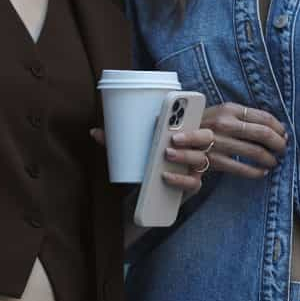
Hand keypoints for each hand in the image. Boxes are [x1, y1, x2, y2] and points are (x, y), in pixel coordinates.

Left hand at [91, 125, 220, 197]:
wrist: (148, 190)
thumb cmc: (145, 161)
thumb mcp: (132, 148)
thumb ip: (118, 140)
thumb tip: (94, 131)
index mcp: (183, 134)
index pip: (194, 119)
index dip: (190, 113)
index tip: (177, 110)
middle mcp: (193, 149)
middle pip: (205, 137)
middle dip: (192, 135)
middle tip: (174, 136)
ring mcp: (194, 167)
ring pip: (200, 159)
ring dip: (185, 155)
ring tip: (166, 154)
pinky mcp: (191, 184)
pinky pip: (193, 182)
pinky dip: (180, 179)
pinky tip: (166, 176)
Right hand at [199, 103, 287, 178]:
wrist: (169, 139)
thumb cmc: (201, 126)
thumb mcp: (221, 113)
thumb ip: (244, 118)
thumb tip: (277, 127)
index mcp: (228, 109)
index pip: (264, 117)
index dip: (278, 128)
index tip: (283, 135)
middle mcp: (224, 123)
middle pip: (263, 134)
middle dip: (278, 144)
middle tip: (282, 150)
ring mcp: (218, 142)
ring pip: (255, 152)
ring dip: (269, 159)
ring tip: (273, 162)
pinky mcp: (212, 159)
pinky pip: (242, 168)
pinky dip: (255, 172)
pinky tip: (261, 172)